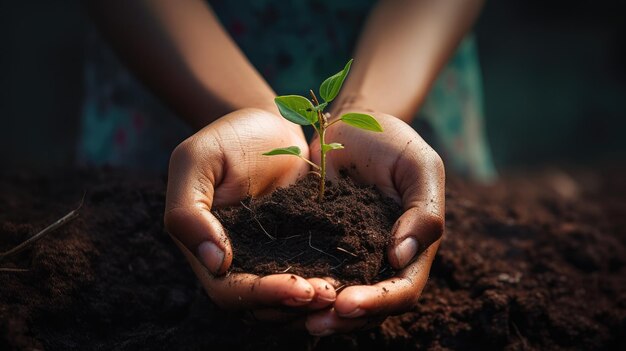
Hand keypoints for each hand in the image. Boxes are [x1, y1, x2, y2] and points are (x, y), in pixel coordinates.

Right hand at [164, 108, 336, 317]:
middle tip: (329, 295)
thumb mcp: (195, 161)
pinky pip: (314, 274)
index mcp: (207, 251)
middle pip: (263, 306)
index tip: (299, 288)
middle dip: (295, 304)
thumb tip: (216, 264)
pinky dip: (331, 281)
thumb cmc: (227, 138)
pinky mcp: (301, 248)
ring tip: (342, 291)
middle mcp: (239, 263)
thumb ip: (188, 211)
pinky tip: (354, 276)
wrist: (270, 124)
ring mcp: (272, 258)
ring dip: (315, 302)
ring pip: (289, 299)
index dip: (263, 296)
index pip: (230, 292)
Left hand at [305, 110, 444, 334]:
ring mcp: (349, 254)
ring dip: (317, 312)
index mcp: (413, 248)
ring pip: (337, 297)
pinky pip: (311, 271)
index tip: (347, 303)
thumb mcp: (420, 166)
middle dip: (343, 319)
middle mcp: (381, 259)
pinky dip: (297, 285)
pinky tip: (274, 290)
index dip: (377, 303)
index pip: (402, 290)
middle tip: (313, 322)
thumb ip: (422, 212)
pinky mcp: (319, 244)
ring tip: (291, 315)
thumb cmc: (393, 141)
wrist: (351, 124)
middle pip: (368, 306)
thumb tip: (401, 258)